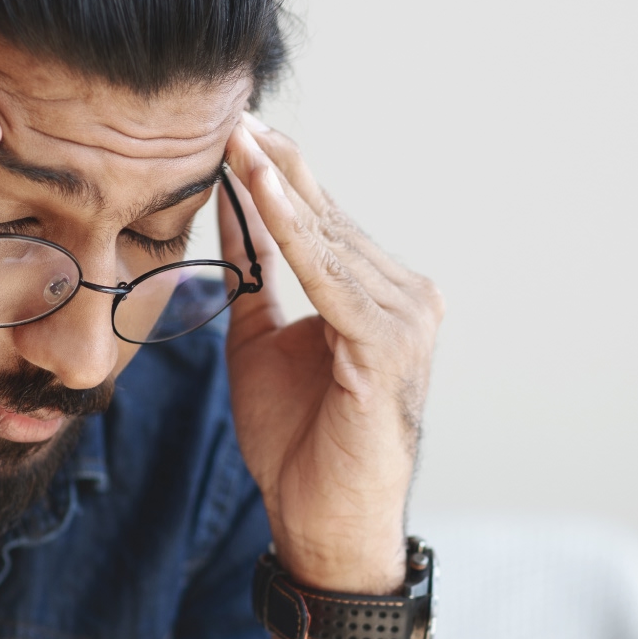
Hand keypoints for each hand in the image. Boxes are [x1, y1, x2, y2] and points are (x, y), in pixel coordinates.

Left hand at [219, 115, 443, 592]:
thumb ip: (253, 276)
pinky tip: (258, 191)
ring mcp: (405, 320)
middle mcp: (407, 298)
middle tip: (234, 114)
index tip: (236, 130)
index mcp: (381, 297)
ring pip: (329, 239)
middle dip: (278, 166)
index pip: (325, 222)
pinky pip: (328, 275)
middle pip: (330, 218)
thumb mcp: (260, 342)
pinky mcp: (386, 344)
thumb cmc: (299, 445)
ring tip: (238, 140)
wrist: (323, 524)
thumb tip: (230, 209)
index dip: (280, 176)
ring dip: (279, 187)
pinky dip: (291, 231)